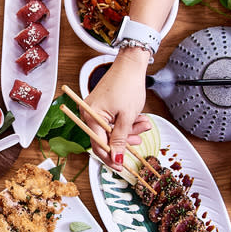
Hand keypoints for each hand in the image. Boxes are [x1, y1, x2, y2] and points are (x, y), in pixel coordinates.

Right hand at [82, 48, 151, 172]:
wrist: (130, 64)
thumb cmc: (127, 85)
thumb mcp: (127, 116)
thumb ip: (121, 139)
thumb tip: (116, 159)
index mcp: (91, 116)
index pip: (99, 145)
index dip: (111, 158)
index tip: (122, 167)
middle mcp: (88, 113)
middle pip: (105, 138)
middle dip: (124, 140)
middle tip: (139, 139)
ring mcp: (94, 109)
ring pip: (111, 130)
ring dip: (128, 130)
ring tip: (143, 123)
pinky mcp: (101, 106)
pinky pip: (112, 121)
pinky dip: (125, 122)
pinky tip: (137, 118)